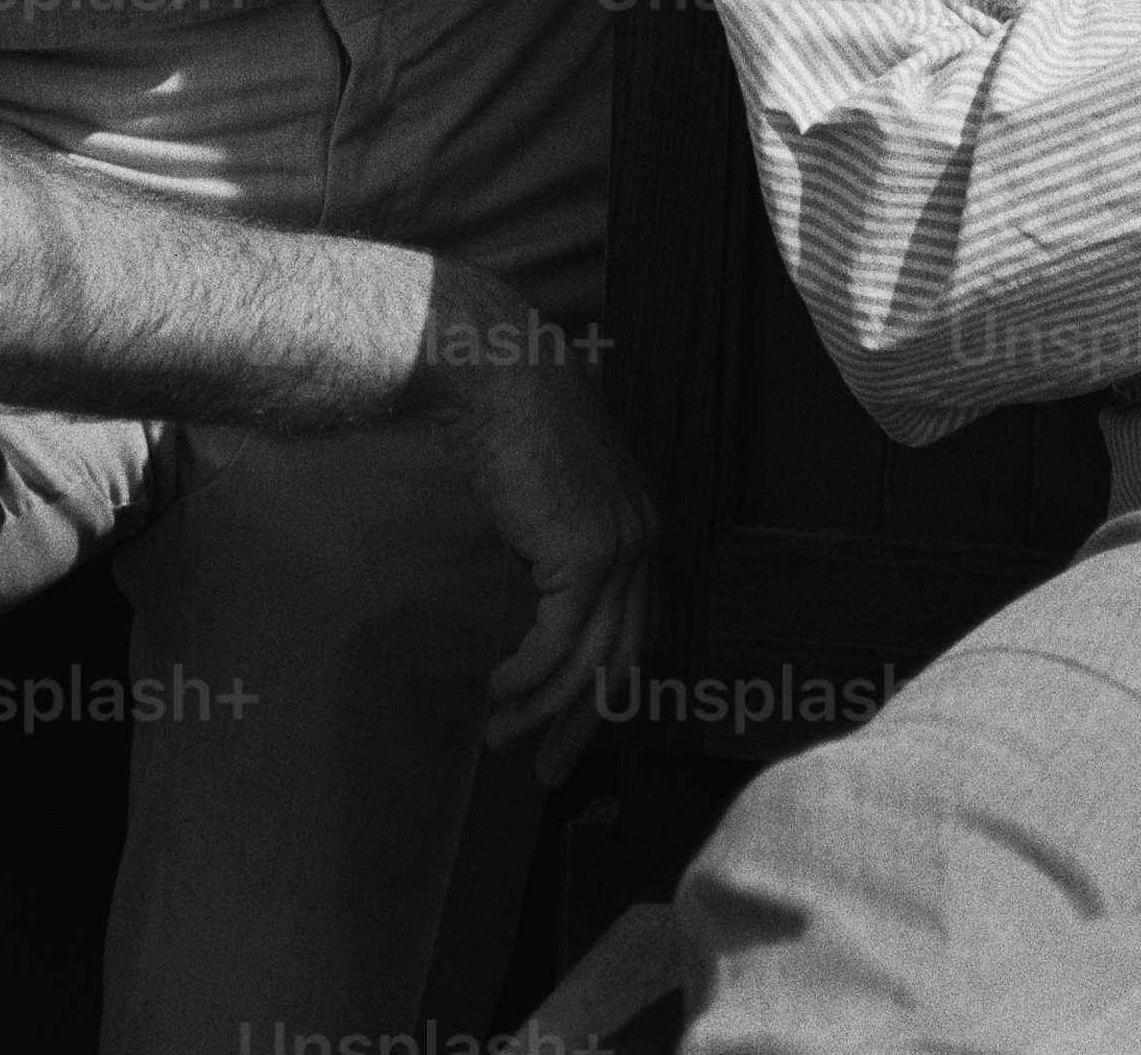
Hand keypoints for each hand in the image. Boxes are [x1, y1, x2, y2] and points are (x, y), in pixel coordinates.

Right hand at [425, 271, 657, 778]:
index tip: (570, 723)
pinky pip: (558, 645)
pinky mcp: (584, 554)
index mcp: (641, 523)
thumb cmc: (510, 419)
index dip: (604, 683)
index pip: (637, 627)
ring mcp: (620, 548)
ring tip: (502, 740)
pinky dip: (529, 680)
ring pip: (589, 662)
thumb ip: (557, 537)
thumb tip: (539, 591)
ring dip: (543, 712)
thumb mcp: (548, 490)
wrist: (497, 371)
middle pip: (622, 659)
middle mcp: (643, 539)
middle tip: (548, 768)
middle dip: (582, 722)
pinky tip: (499, 693)